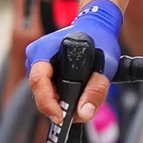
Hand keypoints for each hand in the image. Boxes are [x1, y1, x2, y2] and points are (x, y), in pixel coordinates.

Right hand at [24, 0, 122, 122]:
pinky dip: (59, 96)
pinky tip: (74, 98)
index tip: (60, 116)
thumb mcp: (106, 64)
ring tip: (79, 105)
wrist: (97, 26)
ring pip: (42, 91)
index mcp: (45, 48)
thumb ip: (96, 89)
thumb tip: (84, 113)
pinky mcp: (42, 69)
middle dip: (56, 106)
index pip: (38, 79)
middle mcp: (36, 55)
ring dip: (59, 102)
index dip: (47, 101)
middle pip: (39, 90)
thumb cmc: (100, 40)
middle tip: (76, 115)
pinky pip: (46, 88)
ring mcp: (36, 62)